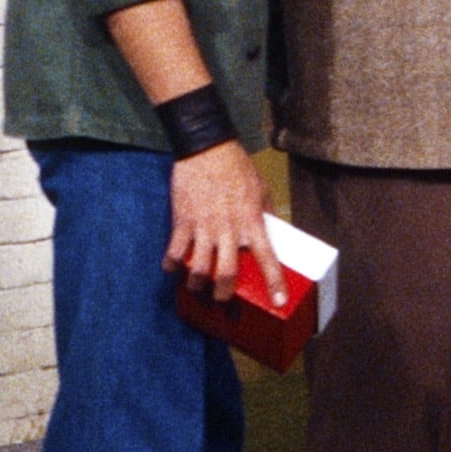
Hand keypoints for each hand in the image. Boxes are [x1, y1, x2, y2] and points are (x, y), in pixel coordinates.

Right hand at [166, 142, 284, 306]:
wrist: (207, 149)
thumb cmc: (238, 169)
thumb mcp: (261, 191)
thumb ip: (265, 215)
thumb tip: (272, 233)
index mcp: (252, 222)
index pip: (268, 258)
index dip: (274, 282)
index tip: (279, 302)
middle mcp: (229, 229)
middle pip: (227, 273)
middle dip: (224, 294)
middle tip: (222, 300)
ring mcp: (203, 227)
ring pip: (199, 269)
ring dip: (197, 285)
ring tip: (197, 289)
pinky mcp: (182, 222)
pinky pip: (174, 251)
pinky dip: (171, 265)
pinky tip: (171, 270)